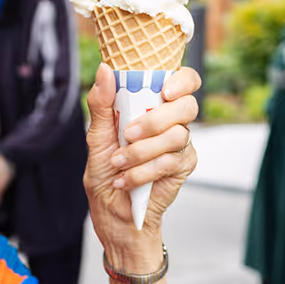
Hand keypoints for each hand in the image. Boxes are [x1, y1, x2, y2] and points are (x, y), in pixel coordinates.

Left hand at [84, 63, 198, 265]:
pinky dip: (143, 171)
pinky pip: (171, 161)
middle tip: (127, 135)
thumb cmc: (107, 174)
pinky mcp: (184, 167)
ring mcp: (181, 145)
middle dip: (154, 120)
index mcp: (153, 107)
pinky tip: (125, 180)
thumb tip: (105, 70)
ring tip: (119, 164)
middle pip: (187, 106)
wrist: (113, 213)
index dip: (182, 80)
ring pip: (178, 135)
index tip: (164, 90)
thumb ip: (102, 105)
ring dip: (141, 151)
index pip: (184, 81)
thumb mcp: (97, 138)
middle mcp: (172, 123)